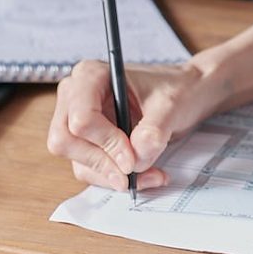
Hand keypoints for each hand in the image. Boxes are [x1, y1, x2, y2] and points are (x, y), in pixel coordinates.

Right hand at [47, 58, 221, 190]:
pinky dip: (114, 177)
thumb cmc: (176, 89)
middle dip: (102, 163)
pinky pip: (89, 169)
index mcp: (91, 75)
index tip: (131, 158)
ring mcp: (77, 120)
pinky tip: (144, 174)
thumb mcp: (171, 105)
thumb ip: (153, 130)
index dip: (105, 143)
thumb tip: (135, 159)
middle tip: (133, 173)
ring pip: (78, 161)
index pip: (81, 118)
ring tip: (151, 174)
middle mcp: (76, 96)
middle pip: (66, 141)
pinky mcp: (87, 142)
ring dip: (112, 175)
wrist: (186, 94)